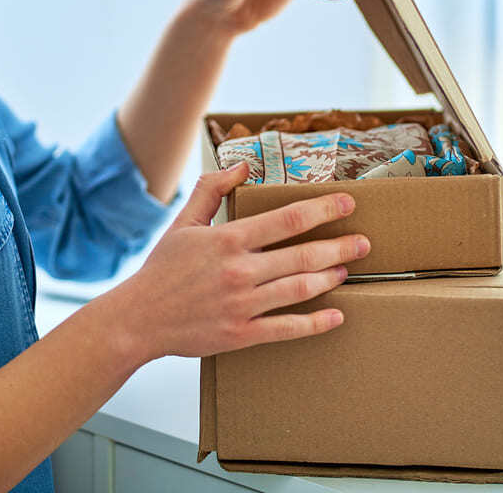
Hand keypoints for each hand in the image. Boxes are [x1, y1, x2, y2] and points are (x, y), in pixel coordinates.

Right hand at [117, 161, 370, 361]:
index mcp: (228, 240)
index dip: (323, 210)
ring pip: (300, 289)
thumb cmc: (162, 269)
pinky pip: (287, 328)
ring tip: (348, 269)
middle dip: (339, 247)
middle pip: (303, 255)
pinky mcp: (242, 334)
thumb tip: (241, 167)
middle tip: (364, 242)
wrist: (138, 319)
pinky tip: (336, 315)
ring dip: (330, 278)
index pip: (287, 220)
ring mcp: (243, 305)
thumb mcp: (183, 222)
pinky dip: (315, 323)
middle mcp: (240, 271)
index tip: (348, 203)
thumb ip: (211, 190)